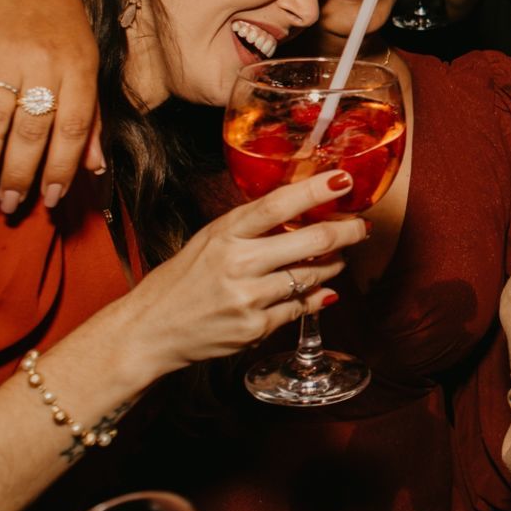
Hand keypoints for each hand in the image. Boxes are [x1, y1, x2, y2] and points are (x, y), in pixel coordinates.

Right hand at [0, 0, 100, 211]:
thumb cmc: (65, 32)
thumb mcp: (89, 68)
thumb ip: (91, 119)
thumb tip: (94, 168)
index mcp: (79, 69)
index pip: (73, 126)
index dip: (62, 167)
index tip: (52, 200)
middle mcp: (43, 63)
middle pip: (31, 127)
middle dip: (19, 172)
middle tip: (9, 205)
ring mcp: (4, 56)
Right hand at [119, 171, 370, 381]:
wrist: (149, 331)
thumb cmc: (181, 281)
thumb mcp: (209, 241)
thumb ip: (250, 227)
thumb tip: (302, 212)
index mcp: (225, 234)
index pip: (278, 204)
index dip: (315, 190)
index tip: (343, 180)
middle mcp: (238, 263)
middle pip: (312, 241)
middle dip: (347, 232)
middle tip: (361, 226)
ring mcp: (248, 298)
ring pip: (314, 275)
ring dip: (335, 264)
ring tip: (338, 257)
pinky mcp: (255, 328)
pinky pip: (301, 307)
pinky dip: (316, 296)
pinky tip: (321, 289)